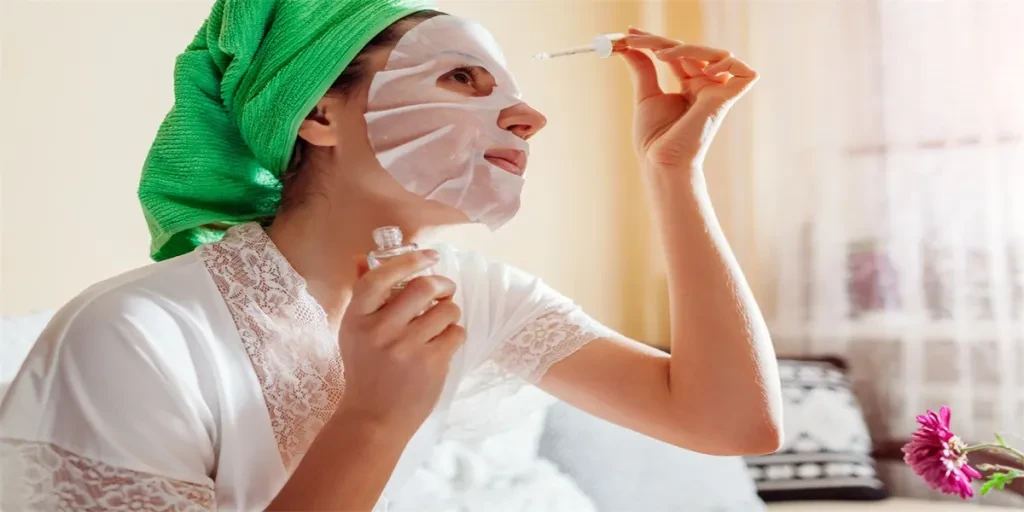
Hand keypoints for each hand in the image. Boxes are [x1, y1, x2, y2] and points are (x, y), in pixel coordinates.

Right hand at [336, 249, 464, 435]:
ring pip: (447, 310)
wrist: (374, 419)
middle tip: (444, 291)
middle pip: (423, 287)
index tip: (429, 256)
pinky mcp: (431, 364)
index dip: (407, 260)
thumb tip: (362, 256)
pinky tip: (443, 344)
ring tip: (441, 324)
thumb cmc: (366, 370)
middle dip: (443, 284)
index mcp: (357, 319)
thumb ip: (361, 294)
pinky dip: (454, 335)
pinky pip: (456, 333)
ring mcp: (407, 348)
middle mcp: (381, 331)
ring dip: (450, 312)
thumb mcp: (354, 332)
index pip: (379, 277)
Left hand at [619, 28, 757, 169]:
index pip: (679, 54)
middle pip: (691, 50)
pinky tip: (698, 66)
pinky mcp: (726, 100)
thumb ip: (643, 67)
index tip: (630, 34)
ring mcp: (717, 93)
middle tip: (632, 39)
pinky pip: (741, 73)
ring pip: (712, 54)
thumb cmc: (654, 139)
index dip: (656, 41)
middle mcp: (706, 87)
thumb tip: (628, 45)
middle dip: (660, 41)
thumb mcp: (646, 95)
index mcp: (690, 87)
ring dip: (685, 48)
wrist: (660, 162)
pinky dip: (725, 63)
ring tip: (659, 54)